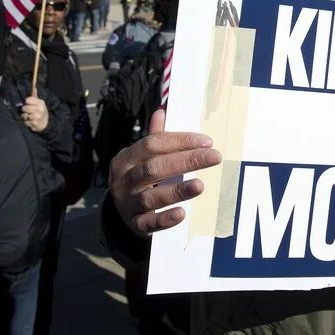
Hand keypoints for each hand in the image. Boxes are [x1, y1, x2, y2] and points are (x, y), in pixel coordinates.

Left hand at [21, 96, 48, 132]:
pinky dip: (27, 122)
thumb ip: (34, 95)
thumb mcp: (39, 103)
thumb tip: (34, 85)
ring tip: (29, 116)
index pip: (28, 100)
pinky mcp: (35, 123)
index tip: (28, 103)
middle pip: (25, 108)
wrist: (45, 122)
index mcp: (41, 103)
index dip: (26, 102)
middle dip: (25, 110)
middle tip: (28, 111)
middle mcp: (40, 109)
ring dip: (25, 116)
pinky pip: (26, 122)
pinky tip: (30, 121)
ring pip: (25, 115)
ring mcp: (38, 117)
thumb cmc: (40, 111)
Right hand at [109, 109, 221, 236]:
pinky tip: (181, 214)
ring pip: (150, 196)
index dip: (180, 141)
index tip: (207, 141)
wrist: (121, 211)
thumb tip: (163, 111)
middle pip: (154, 168)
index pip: (152, 144)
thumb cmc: (139, 178)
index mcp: (126, 158)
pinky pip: (148, 223)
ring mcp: (127, 203)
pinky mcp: (135, 224)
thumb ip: (155, 138)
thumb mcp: (142, 157)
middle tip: (214, 158)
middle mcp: (124, 180)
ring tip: (200, 185)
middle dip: (186, 161)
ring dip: (176, 190)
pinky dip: (164, 219)